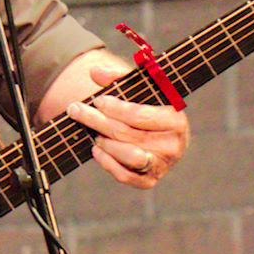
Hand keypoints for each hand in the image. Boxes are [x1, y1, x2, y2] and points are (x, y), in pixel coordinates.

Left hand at [66, 58, 190, 188]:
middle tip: (77, 110)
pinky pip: (125, 176)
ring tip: (94, 133)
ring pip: (128, 156)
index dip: (115, 108)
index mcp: (176, 118)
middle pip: (128, 134)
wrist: (158, 134)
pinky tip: (97, 150)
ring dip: (105, 143)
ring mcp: (163, 165)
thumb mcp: (139, 88)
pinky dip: (107, 163)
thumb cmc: (147, 107)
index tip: (98, 100)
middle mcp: (174, 144)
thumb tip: (95, 72)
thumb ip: (119, 76)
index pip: (139, 115)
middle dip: (98, 121)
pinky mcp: (150, 181)